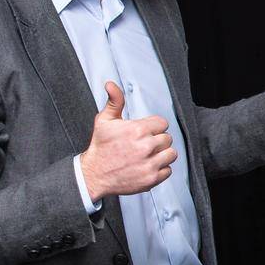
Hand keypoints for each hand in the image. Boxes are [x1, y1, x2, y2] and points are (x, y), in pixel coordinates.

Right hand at [79, 82, 174, 200]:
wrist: (93, 174)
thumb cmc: (100, 147)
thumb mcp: (104, 120)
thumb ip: (114, 101)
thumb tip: (111, 85)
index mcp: (137, 130)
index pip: (162, 123)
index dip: (153, 127)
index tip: (144, 132)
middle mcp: (146, 147)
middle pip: (167, 138)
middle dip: (157, 140)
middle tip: (143, 145)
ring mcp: (149, 164)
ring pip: (171, 154)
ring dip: (162, 154)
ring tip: (148, 155)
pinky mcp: (151, 179)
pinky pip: (168, 170)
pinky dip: (160, 169)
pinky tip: (147, 166)